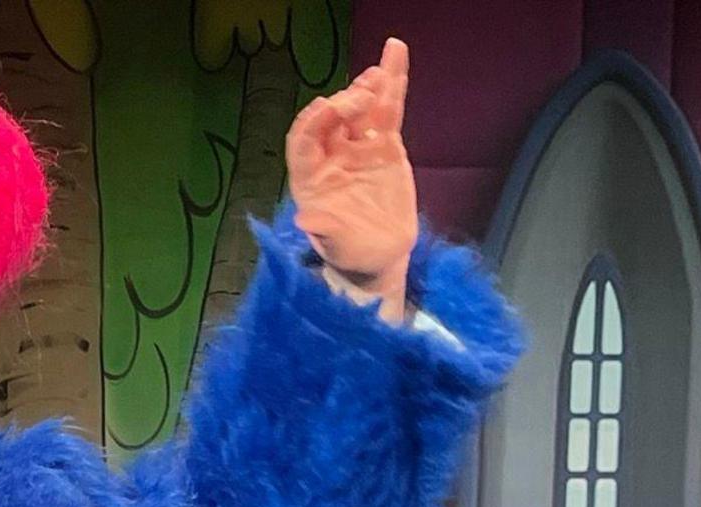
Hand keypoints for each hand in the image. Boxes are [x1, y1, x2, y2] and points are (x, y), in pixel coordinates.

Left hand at [287, 37, 418, 321]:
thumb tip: (306, 221)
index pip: (305, 140)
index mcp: (311, 176)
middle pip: (334, 118)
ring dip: (373, 82)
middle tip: (364, 94)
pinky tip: (396, 62)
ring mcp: (358, 148)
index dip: (314, 121)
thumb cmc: (350, 254)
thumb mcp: (337, 247)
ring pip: (364, 108)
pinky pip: (388, 113)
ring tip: (388, 54)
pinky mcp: (384, 146)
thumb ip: (324, 230)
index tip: (329, 106)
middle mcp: (331, 155)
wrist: (378, 258)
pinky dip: (393, 88)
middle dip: (348, 102)